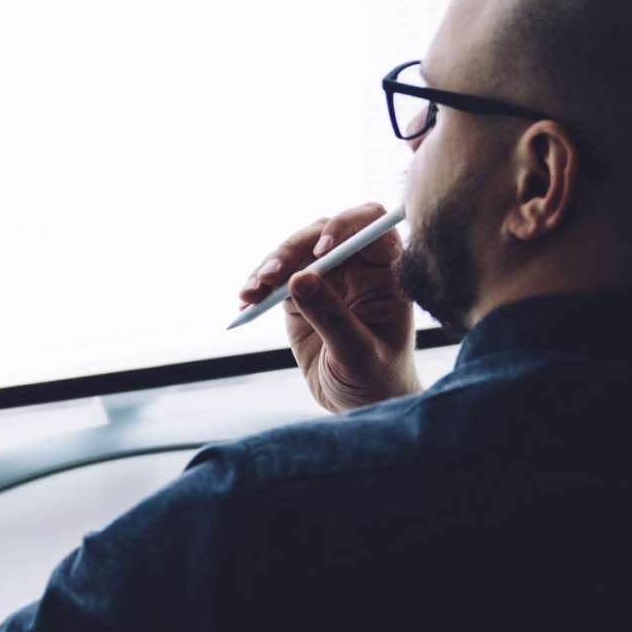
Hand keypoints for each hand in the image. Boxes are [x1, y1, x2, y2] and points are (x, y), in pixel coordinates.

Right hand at [237, 201, 418, 414]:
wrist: (362, 405)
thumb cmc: (376, 379)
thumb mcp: (358, 355)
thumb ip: (332, 317)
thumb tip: (299, 279)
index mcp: (386, 273)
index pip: (370, 227)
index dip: (345, 227)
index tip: (320, 251)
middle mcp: (358, 268)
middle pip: (322, 233)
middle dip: (293, 249)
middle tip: (269, 276)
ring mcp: (328, 278)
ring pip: (294, 253)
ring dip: (269, 268)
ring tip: (250, 294)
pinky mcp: (301, 294)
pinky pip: (276, 279)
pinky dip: (259, 288)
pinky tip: (246, 304)